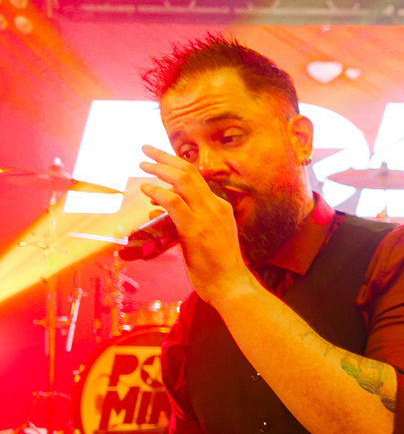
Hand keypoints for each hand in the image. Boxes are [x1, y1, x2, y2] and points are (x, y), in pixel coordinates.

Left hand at [138, 145, 253, 303]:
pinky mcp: (194, 229)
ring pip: (182, 180)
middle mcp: (215, 206)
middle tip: (146, 149)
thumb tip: (162, 211)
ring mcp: (206, 216)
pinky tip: (146, 189)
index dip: (175, 166)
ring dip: (159, 169)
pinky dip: (158, 192)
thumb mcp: (207, 237)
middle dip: (165, 157)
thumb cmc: (217, 266)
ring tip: (142, 164)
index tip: (159, 160)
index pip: (197, 178)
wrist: (231, 284)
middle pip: (189, 172)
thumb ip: (187, 221)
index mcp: (220, 207)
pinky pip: (173, 202)